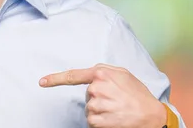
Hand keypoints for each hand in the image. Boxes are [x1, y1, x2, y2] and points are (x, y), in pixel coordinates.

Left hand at [40, 63, 166, 127]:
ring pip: (89, 109)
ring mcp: (97, 105)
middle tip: (115, 100)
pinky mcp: (98, 120)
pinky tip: (113, 119)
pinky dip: (100, 122)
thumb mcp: (124, 74)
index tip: (42, 82)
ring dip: (100, 111)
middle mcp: (97, 87)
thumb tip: (92, 73)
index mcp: (102, 73)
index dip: (55, 79)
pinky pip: (91, 122)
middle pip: (87, 94)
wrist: (151, 115)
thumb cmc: (138, 94)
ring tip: (116, 110)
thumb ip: (105, 70)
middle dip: (98, 98)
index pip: (74, 75)